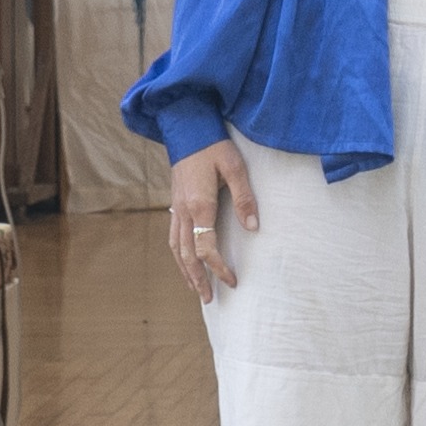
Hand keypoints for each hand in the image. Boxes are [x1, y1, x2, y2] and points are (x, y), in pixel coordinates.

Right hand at [167, 136, 258, 298]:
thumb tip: (253, 227)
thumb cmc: (214, 146)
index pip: (206, 247)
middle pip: (187, 254)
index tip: (232, 280)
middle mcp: (184, 210)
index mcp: (200, 205)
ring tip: (195, 288)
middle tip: (209, 299)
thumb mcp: (235, 167)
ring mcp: (176, 207)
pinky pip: (173, 235)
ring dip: (185, 270)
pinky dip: (178, 254)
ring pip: (176, 247)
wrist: (188, 127)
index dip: (218, 267)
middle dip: (198, 278)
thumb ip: (244, 198)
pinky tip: (184, 261)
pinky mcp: (175, 202)